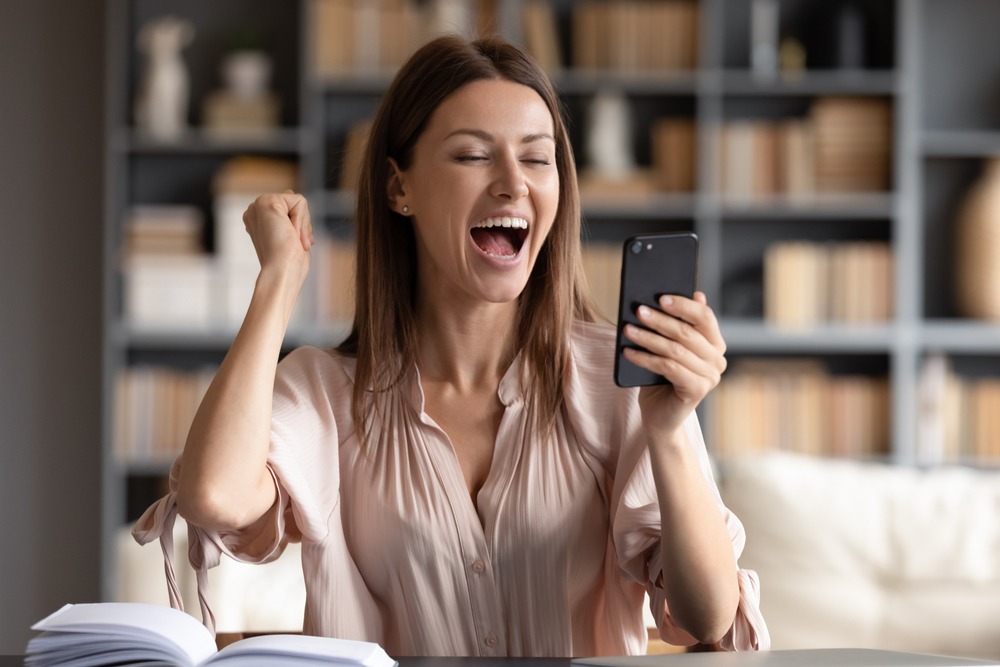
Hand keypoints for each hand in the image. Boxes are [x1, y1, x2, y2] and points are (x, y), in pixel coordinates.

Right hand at [241, 191, 314, 276]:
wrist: (281, 272)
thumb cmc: (289, 263)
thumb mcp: (291, 237)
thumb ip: (290, 217)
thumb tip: (294, 199)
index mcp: (258, 221)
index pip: (288, 210)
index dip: (299, 227)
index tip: (298, 245)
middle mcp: (254, 212)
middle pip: (293, 203)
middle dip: (302, 223)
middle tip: (298, 243)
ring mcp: (258, 205)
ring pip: (297, 201)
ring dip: (303, 223)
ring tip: (294, 240)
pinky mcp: (267, 201)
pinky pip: (299, 201)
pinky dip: (302, 219)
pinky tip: (292, 233)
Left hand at [621, 291, 726, 435]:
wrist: (660, 415)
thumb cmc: (661, 378)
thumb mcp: (666, 348)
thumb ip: (672, 325)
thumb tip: (664, 297)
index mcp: (715, 343)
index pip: (705, 317)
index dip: (683, 305)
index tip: (661, 297)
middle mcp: (718, 359)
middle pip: (688, 333)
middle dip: (660, 320)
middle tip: (638, 310)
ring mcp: (710, 376)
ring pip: (675, 350)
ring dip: (648, 338)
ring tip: (627, 330)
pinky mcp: (698, 390)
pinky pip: (668, 368)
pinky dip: (645, 358)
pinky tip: (628, 352)